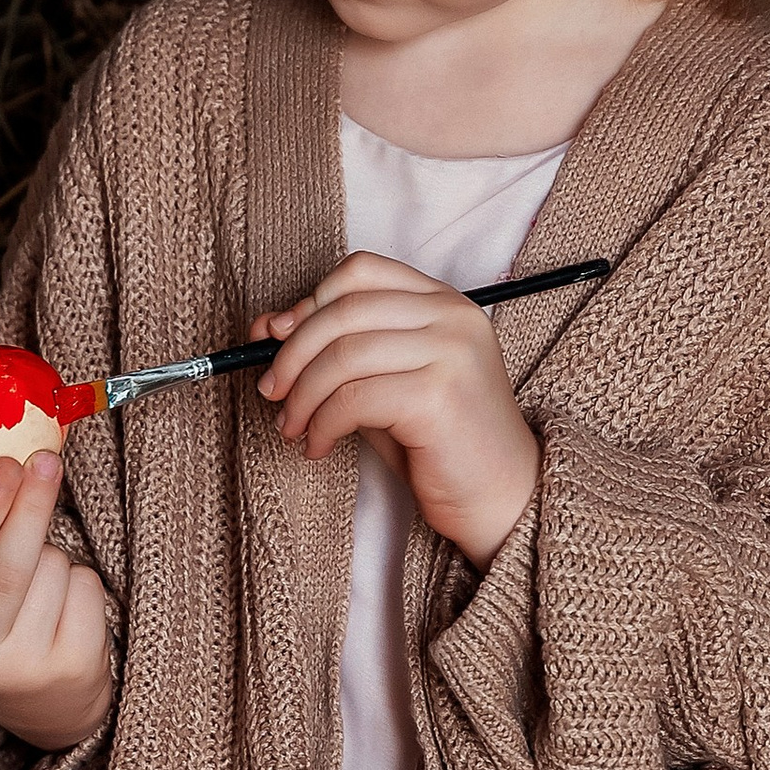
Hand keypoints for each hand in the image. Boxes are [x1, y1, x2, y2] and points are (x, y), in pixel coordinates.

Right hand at [0, 452, 114, 751]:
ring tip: (38, 580)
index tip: (4, 463)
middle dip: (30, 506)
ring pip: (52, 570)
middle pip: (9, 567)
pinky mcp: (73, 666)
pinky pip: (85, 589)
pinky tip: (64, 605)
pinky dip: (80, 579)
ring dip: (53, 552)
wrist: (37, 704)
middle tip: (44, 460)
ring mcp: (27, 666)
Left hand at [254, 252, 539, 567]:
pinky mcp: (439, 396)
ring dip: (302, 396)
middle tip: (272, 392)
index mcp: (444, 301)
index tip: (277, 341)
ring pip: (343, 356)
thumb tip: (267, 327)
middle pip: (344, 310)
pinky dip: (322, 424)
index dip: (308, 303)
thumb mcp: (382, 384)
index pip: (361, 271)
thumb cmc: (438, 443)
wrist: (502, 498)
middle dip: (292, 354)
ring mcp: (451, 353)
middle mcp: (452, 317)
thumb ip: (337, 352)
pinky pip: (354, 399)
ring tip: (292, 427)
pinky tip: (318, 446)